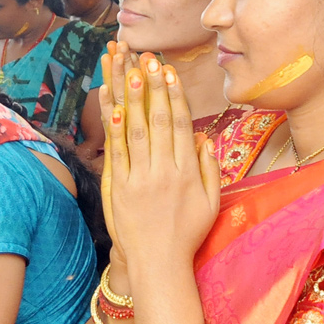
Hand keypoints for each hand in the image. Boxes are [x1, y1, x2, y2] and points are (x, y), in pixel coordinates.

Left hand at [99, 44, 220, 278]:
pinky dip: (115, 129)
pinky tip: (113, 107)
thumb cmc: (187, 235)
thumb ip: (209, 170)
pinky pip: (118, 152)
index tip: (170, 72)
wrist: (159, 263)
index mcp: (188, 171)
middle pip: (159, 120)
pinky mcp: (121, 189)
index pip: (181, 124)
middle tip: (150, 60)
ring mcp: (141, 178)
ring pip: (137, 130)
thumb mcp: (210, 203)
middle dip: (154, 88)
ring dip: (134, 99)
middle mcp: (165, 170)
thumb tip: (204, 139)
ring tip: (130, 71)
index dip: (175, 95)